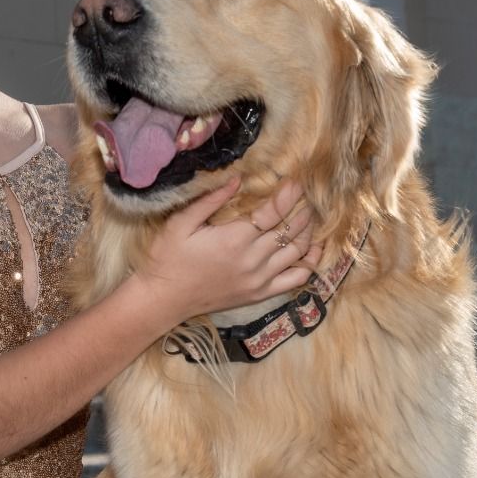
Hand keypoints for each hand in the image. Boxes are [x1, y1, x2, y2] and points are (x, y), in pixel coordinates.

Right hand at [138, 177, 321, 321]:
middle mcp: (253, 259)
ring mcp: (259, 279)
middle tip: (307, 196)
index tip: (297, 182)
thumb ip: (210, 201)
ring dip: (308, 232)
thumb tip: (237, 179)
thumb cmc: (167, 258)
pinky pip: (296, 279)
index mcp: (235, 238)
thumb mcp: (180, 224)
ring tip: (309, 216)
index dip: (289, 195)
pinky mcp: (260, 293)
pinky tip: (312, 249)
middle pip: (291, 230)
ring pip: (298, 252)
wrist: (164, 299)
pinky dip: (310, 263)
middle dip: (303, 209)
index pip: (274, 212)